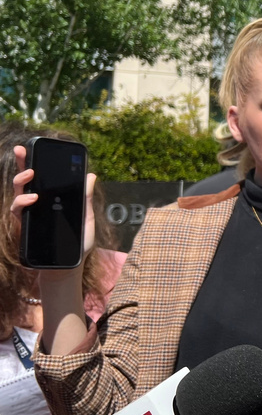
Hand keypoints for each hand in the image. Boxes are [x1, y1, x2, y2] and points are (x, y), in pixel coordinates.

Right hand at [11, 145, 96, 266]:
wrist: (69, 268)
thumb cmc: (78, 244)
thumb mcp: (87, 218)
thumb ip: (85, 198)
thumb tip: (91, 175)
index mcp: (52, 200)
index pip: (42, 178)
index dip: (35, 162)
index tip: (33, 146)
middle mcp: (38, 205)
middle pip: (27, 181)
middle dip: (23, 164)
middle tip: (23, 150)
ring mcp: (29, 215)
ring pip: (18, 194)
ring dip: (21, 182)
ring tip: (31, 175)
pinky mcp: (24, 227)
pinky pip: (17, 212)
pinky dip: (22, 203)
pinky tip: (33, 199)